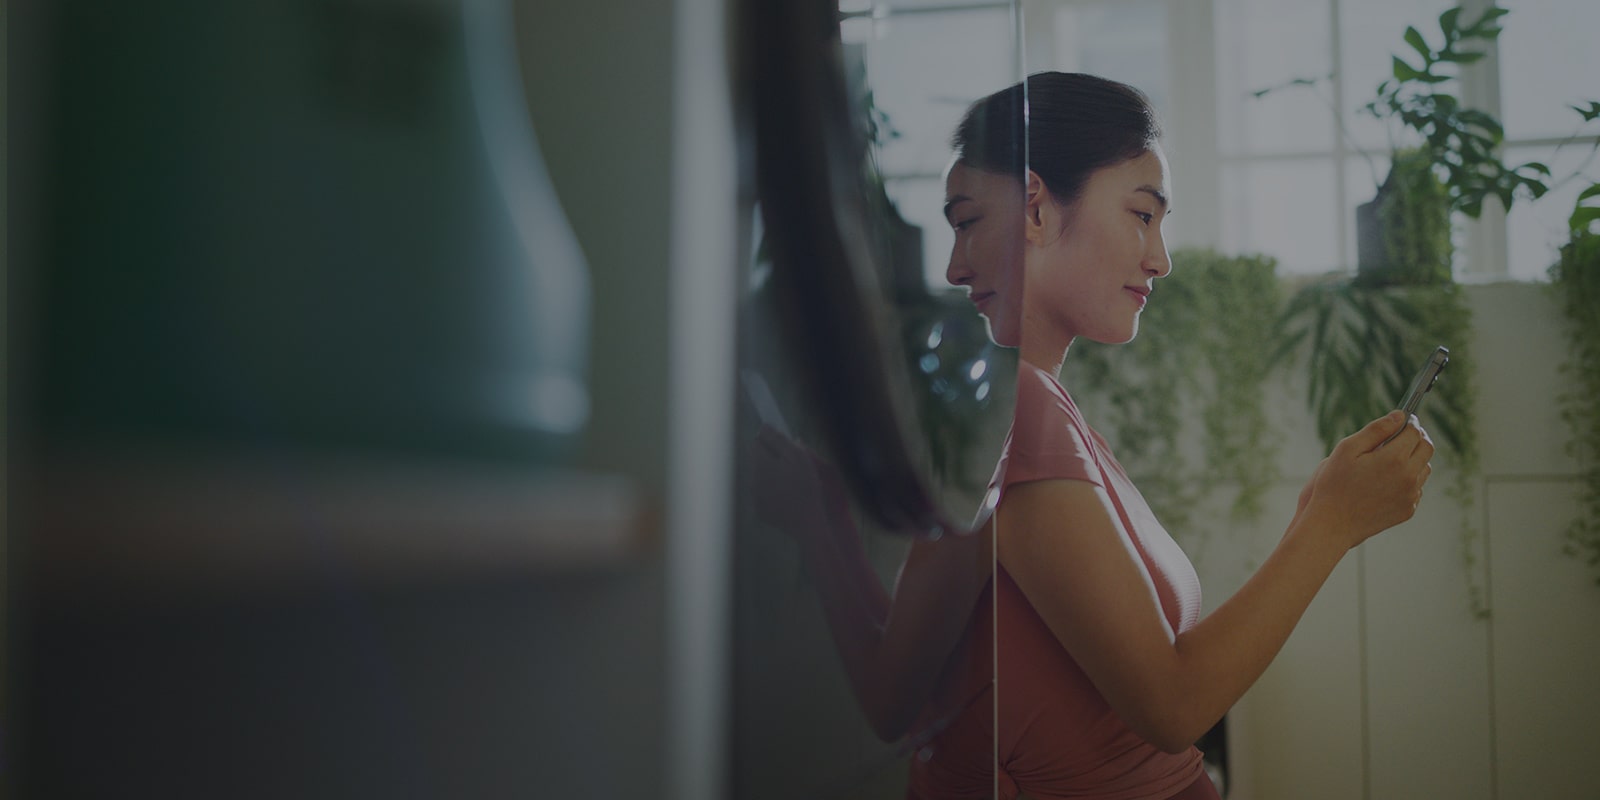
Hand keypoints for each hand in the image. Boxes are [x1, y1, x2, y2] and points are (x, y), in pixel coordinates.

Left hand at [746, 425, 853, 540]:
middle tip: (791, 465)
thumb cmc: (806, 486)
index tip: (784, 447)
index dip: (771, 441)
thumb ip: (779, 439)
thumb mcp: (798, 457)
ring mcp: (754, 496)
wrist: (807, 521)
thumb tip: (764, 428)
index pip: (757, 442)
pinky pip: (762, 495)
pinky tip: (788, 497)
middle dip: (770, 458)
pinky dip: (772, 493)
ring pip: (759, 477)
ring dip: (771, 475)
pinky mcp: (759, 510)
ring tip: (791, 482)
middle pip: (756, 460)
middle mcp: (752, 479)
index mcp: (760, 463)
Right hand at [1301, 411, 1434, 548]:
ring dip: (1414, 459)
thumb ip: (1376, 429)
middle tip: (1400, 437)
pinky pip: (1416, 488)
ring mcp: (1411, 495)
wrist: (1333, 524)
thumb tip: (1399, 416)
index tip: (1401, 422)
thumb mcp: (1347, 449)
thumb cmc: (1334, 484)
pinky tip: (1386, 482)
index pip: (1415, 432)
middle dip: (1417, 438)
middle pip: (1427, 448)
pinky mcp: (1408, 510)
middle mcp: (1408, 476)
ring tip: (1391, 460)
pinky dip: (1407, 480)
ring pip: (1424, 468)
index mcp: (1394, 458)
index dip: (1409, 423)